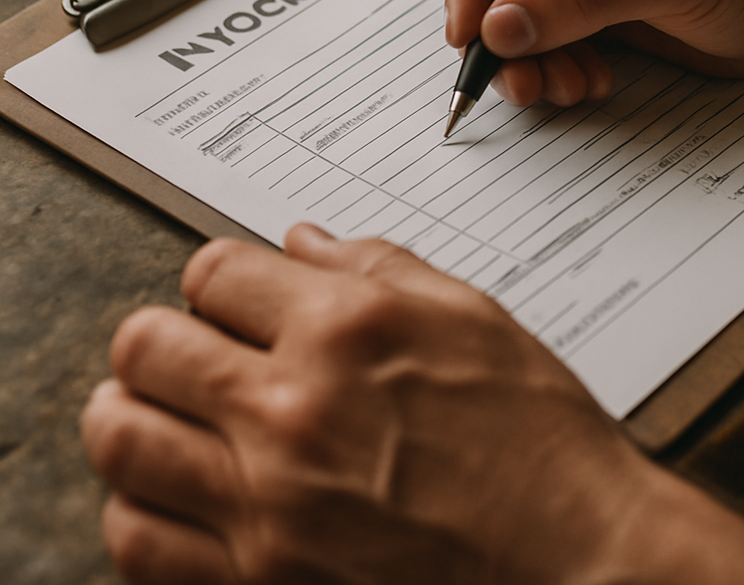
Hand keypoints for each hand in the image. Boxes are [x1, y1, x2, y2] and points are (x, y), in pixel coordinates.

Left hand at [81, 225, 743, 584]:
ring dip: (133, 415)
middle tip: (187, 350)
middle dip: (160, 338)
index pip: (212, 272)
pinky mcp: (262, 579)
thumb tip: (302, 241)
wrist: (573, 552)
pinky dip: (141, 507)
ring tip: (164, 413)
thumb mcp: (470, 314)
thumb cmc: (535, 435)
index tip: (229, 296)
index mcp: (347, 325)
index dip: (216, 278)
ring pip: (123, 439)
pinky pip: (139, 539)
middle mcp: (295, 405)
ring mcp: (270, 500)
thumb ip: (376, 264)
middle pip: (146, 346)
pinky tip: (178, 491)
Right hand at [441, 0, 743, 106]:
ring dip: (522, 56)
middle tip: (509, 72)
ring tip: (557, 88)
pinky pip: (544, 38)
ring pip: (509, 7)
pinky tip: (586, 84)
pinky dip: (550, 68)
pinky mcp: (596, 3)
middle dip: (493, 20)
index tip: (469, 20)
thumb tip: (496, 26)